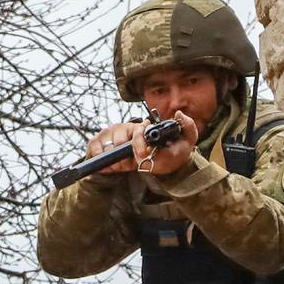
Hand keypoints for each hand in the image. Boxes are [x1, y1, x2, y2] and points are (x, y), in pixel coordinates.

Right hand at [84, 111, 198, 176]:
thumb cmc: (168, 156)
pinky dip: (101, 159)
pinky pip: (94, 148)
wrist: (150, 170)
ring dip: (114, 160)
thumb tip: (179, 113)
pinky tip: (109, 167)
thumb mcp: (184, 142)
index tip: (143, 155)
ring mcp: (111, 135)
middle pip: (119, 136)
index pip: (138, 130)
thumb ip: (189, 127)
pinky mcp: (99, 143)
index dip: (139, 143)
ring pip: (106, 144)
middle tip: (131, 165)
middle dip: (124, 156)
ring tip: (122, 167)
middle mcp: (125, 128)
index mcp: (142, 127)